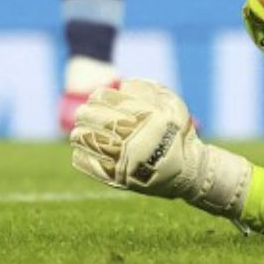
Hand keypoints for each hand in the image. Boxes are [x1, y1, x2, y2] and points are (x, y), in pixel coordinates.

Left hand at [69, 79, 249, 214]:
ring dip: (80, 135)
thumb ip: (150, 90)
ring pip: (94, 143)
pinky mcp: (120, 179)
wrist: (187, 170)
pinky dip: (83, 157)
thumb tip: (124, 84)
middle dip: (86, 113)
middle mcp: (137, 138)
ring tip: (76, 132)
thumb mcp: (173, 104)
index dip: (100, 96)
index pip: (114, 102)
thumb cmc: (177, 133)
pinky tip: (80, 150)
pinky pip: (94, 167)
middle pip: (101, 121)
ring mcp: (128, 160)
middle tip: (81, 113)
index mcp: (149, 118)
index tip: (95, 96)